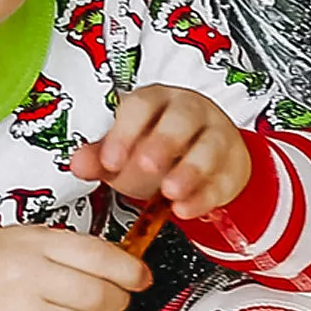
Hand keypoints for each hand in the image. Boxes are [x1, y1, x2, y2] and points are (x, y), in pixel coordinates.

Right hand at [0, 225, 148, 310]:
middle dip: (118, 296)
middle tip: (117, 294)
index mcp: (33, 248)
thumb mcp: (22, 239)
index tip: (140, 275)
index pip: (97, 256)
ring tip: (76, 307)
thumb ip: (67, 246)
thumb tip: (118, 259)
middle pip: (101, 294)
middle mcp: (32, 282)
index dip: (129, 268)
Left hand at [69, 85, 249, 218]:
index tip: (110, 160)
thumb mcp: (125, 150)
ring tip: (170, 192)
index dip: (125, 132)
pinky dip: (204, 196)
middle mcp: (189, 112)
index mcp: (156, 101)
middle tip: (146, 167)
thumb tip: (77, 163)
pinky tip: (185, 208)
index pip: (141, 106)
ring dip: (189, 170)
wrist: (203, 159)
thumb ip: (100, 157)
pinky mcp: (232, 165)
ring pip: (209, 146)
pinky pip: (223, 178)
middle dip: (163, 142)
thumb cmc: (158, 148)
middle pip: (181, 118)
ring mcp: (216, 136)